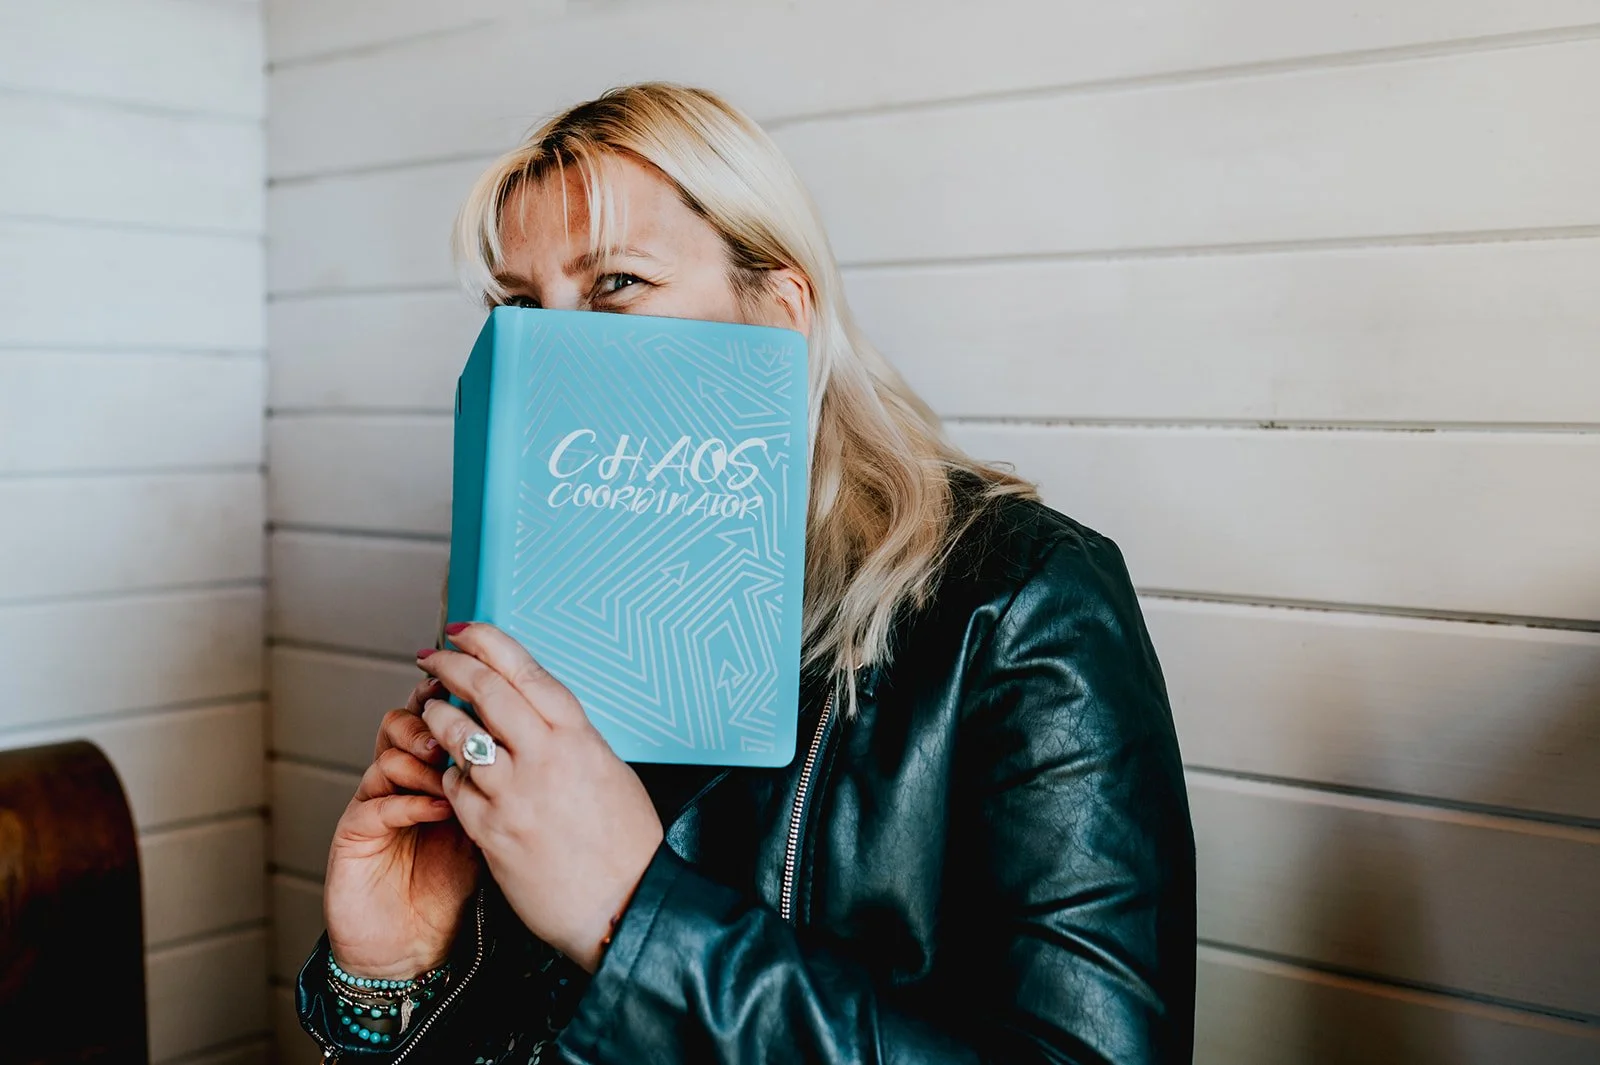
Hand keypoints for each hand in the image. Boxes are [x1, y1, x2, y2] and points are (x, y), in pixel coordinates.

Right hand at [323, 675, 479, 978]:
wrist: (414, 952)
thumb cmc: (453, 889)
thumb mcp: (487, 830)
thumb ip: (499, 788)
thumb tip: (539, 746)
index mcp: (430, 773)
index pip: (434, 720)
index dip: (452, 703)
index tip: (480, 691)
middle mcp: (398, 782)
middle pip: (402, 724)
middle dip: (430, 719)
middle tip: (458, 728)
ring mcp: (372, 806)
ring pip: (386, 758)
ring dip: (422, 759)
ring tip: (452, 769)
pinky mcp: (352, 838)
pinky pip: (375, 805)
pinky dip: (409, 801)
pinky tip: (440, 808)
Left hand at [418, 622, 663, 972]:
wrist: (621, 906)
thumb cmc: (624, 843)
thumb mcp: (608, 770)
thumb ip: (569, 739)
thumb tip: (536, 716)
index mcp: (578, 735)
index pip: (523, 670)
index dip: (486, 642)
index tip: (462, 630)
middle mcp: (544, 756)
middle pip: (484, 690)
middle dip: (449, 665)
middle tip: (430, 657)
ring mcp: (514, 793)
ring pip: (457, 736)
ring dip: (437, 716)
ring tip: (431, 711)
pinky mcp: (490, 830)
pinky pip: (454, 787)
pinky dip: (449, 774)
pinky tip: (452, 773)